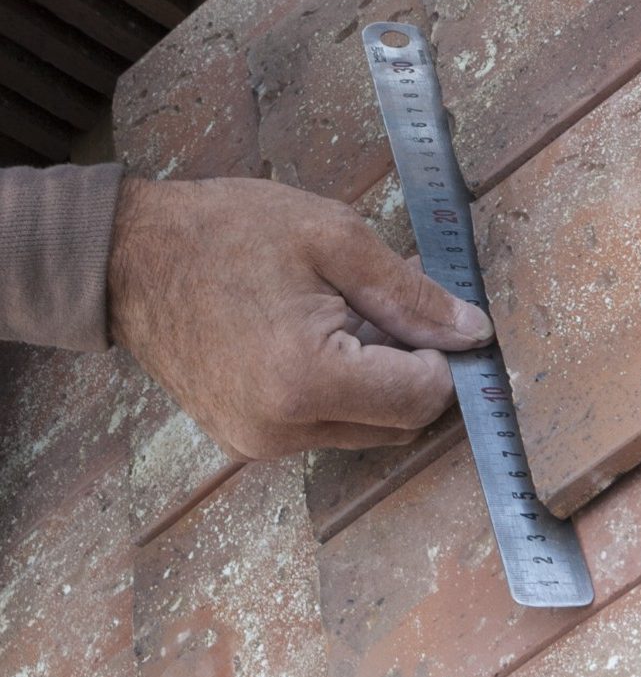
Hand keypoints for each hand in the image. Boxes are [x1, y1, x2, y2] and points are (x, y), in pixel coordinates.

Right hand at [109, 174, 491, 458]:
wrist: (130, 256)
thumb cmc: (229, 232)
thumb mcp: (333, 238)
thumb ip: (410, 292)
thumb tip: (474, 332)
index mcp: (307, 380)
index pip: (423, 399)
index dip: (442, 352)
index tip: (427, 307)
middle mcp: (282, 431)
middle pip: (398, 423)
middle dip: (411, 366)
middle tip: (381, 301)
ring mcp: (259, 443)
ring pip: (363, 427)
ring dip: (375, 376)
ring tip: (341, 308)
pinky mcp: (244, 440)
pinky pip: (322, 425)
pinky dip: (338, 386)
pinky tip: (313, 330)